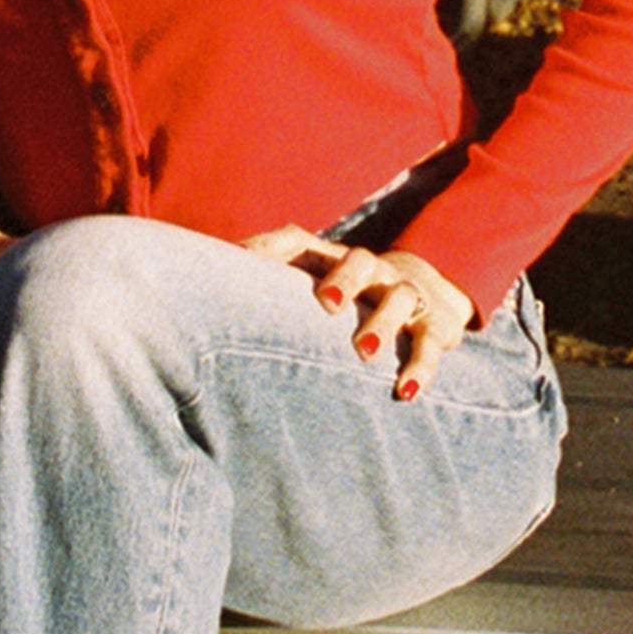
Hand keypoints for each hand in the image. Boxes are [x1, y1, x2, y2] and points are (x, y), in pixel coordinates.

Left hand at [240, 227, 473, 398]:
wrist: (429, 294)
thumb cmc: (350, 300)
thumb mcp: (311, 290)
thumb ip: (265, 295)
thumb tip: (197, 301)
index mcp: (331, 260)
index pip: (299, 241)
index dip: (271, 247)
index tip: (242, 261)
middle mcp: (371, 271)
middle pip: (360, 261)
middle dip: (344, 279)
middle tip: (326, 303)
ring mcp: (405, 297)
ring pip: (400, 298)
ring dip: (382, 324)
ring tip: (363, 353)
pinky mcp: (435, 328)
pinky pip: (431, 345)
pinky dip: (420, 368)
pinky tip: (406, 392)